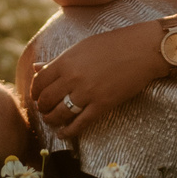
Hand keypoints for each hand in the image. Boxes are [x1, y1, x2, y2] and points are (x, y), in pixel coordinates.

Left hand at [25, 23, 164, 136]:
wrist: (142, 50)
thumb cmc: (113, 44)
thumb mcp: (81, 47)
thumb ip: (58, 60)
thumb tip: (35, 68)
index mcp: (66, 61)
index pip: (39, 82)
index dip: (35, 92)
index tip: (37, 96)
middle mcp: (73, 78)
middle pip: (46, 100)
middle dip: (42, 107)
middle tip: (44, 109)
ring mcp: (87, 93)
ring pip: (59, 114)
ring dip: (52, 120)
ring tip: (52, 120)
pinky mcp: (102, 105)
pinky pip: (80, 124)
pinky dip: (68, 132)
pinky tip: (63, 133)